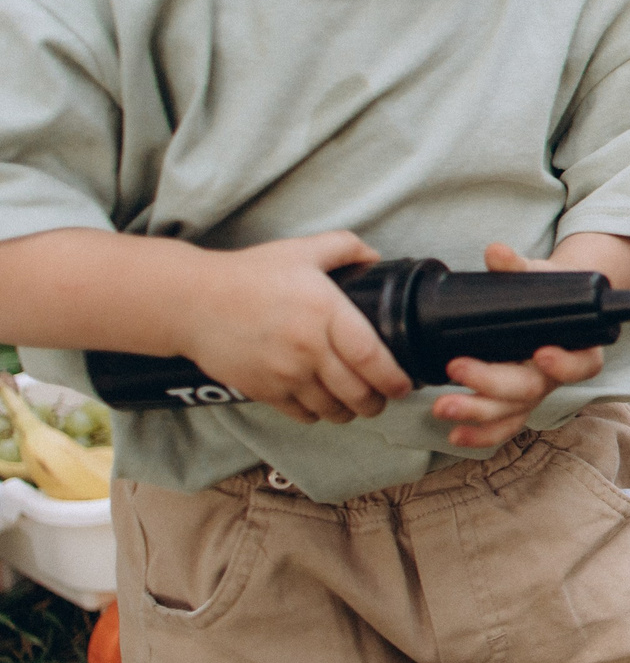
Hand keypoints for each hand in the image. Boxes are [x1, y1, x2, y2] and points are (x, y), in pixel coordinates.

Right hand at [179, 232, 411, 424]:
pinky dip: (318, 414)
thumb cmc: (249, 275)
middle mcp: (309, 348)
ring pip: (332, 409)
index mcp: (325, 312)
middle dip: (378, 402)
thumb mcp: (301, 250)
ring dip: (350, 411)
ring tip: (355, 403)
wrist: (191, 301)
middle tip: (384, 398)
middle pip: (358, 392)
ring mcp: (285, 373)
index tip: (405, 384)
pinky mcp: (263, 390)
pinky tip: (322, 404)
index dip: (395, 379)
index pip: (372, 358)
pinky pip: (302, 415)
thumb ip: (345, 247)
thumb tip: (375, 256)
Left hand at [428, 242, 605, 447]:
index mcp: (578, 346)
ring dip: (478, 414)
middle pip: (532, 390)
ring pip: (513, 412)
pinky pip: (502, 426)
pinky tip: (454, 434)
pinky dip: (480, 434)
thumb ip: (517, 266)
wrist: (549, 307)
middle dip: (492, 384)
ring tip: (443, 406)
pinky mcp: (514, 404)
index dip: (565, 364)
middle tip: (458, 368)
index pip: (581, 364)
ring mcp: (534, 393)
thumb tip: (496, 253)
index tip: (542, 354)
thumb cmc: (548, 290)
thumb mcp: (539, 274)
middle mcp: (556, 376)